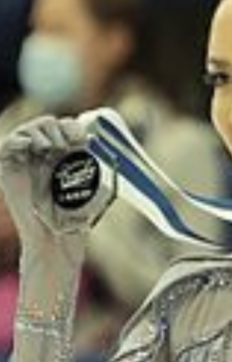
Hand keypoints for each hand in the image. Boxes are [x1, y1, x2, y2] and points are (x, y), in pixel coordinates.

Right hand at [0, 116, 95, 243]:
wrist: (57, 239)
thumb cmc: (76, 216)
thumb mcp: (91, 185)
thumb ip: (90, 161)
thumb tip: (93, 136)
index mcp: (63, 158)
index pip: (64, 128)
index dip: (73, 127)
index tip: (84, 140)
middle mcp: (43, 157)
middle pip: (47, 123)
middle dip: (60, 128)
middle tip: (67, 145)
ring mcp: (26, 162)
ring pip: (29, 129)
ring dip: (43, 131)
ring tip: (52, 148)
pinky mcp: (9, 170)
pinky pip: (8, 144)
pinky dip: (20, 138)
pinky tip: (33, 146)